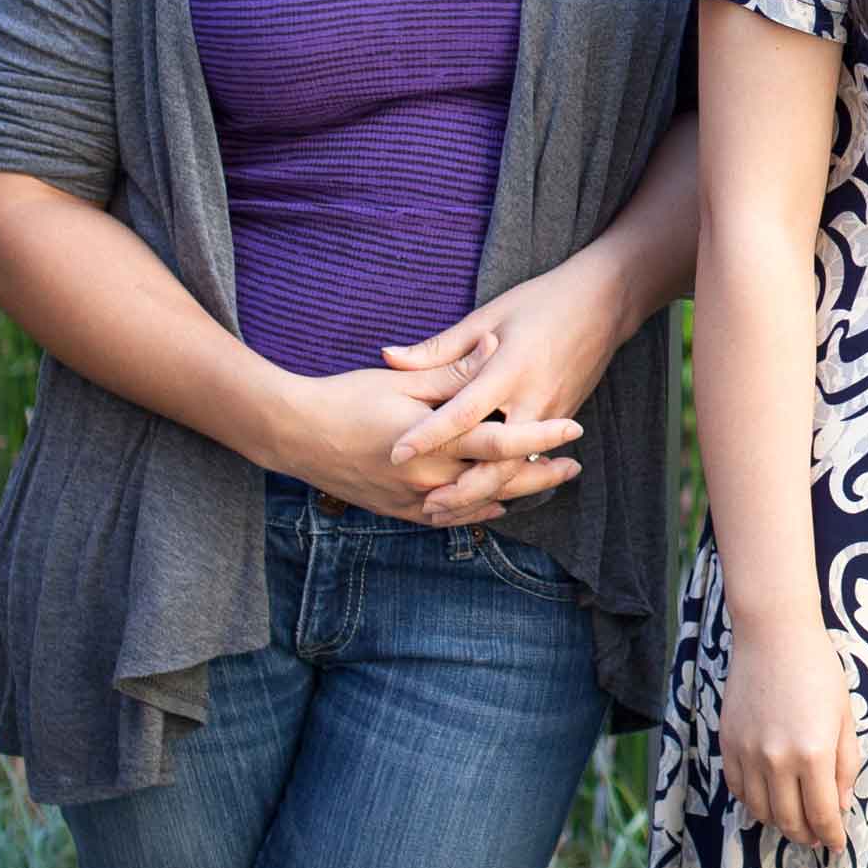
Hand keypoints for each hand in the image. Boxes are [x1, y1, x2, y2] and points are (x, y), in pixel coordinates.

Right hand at [266, 364, 578, 522]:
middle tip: (573, 466)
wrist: (293, 433)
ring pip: (477, 505)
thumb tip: (496, 349)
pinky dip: (477, 512)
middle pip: (499, 481)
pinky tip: (498, 505)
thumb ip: (454, 373)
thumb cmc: (347, 397)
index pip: (503, 441)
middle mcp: (428, 477)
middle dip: (541, 475)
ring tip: (547, 483)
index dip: (542, 437)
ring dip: (515, 495)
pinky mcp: (397, 511)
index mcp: (435, 440)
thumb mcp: (404, 381)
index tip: (574, 429)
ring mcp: (412, 499)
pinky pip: (447, 519)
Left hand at [382, 262, 629, 525]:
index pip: (463, 411)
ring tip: (449, 508)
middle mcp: (533, 398)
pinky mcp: (562, 416)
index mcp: (508, 369)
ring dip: (485, 492)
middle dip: (465, 489)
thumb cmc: (541, 302)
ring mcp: (553, 412)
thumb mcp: (488, 315)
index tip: (397, 454)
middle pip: (499, 459)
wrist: (605, 302)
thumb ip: (440, 347)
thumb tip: (389, 357)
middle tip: (428, 506)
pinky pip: (532, 456)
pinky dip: (507, 477)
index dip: (429, 435)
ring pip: (518, 466)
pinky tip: (484, 494)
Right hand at [722, 615, 859, 851]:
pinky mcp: (728, 745)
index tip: (837, 845)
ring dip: (780, 823)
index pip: (821, 814)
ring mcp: (748, 754)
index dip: (831, 836)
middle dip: (807, 836)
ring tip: (795, 821)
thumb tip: (839, 807)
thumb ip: (844, 766)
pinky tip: (769, 799)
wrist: (773, 635)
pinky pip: (739, 789)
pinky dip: (754, 802)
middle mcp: (777, 760)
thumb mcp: (844, 717)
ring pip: (761, 811)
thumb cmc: (818, 671)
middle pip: (789, 820)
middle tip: (818, 838)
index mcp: (813, 753)